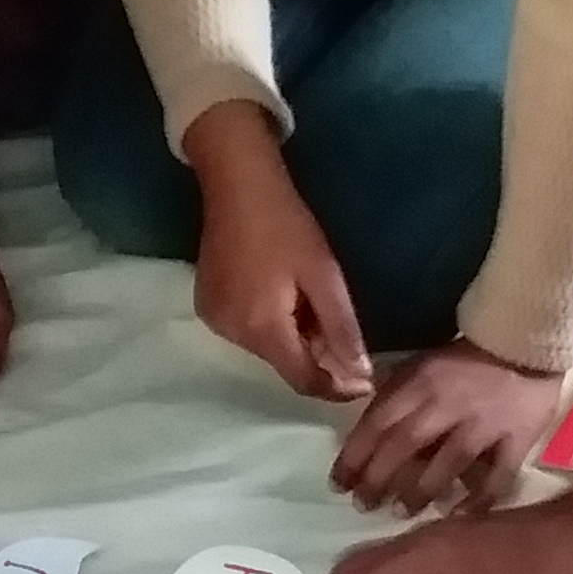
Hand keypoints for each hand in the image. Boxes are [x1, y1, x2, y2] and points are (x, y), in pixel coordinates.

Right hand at [182, 106, 369, 401]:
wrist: (238, 185)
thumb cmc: (286, 226)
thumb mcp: (323, 276)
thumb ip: (342, 329)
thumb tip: (361, 376)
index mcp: (262, 328)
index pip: (302, 380)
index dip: (335, 388)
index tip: (364, 382)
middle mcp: (232, 334)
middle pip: (284, 363)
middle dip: (316, 354)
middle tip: (337, 324)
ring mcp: (215, 320)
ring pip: (267, 347)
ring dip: (293, 337)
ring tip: (309, 302)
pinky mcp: (207, 306)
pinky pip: (248, 330)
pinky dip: (271, 324)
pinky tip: (282, 295)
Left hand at [333, 339, 563, 515]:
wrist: (529, 343)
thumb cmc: (469, 357)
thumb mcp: (423, 363)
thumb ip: (397, 392)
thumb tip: (366, 427)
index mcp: (421, 381)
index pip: (378, 422)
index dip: (354, 456)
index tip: (338, 483)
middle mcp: (448, 402)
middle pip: (405, 445)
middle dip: (378, 478)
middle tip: (363, 505)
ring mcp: (485, 423)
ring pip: (447, 463)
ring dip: (420, 491)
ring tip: (402, 512)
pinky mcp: (518, 438)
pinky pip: (498, 476)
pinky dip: (478, 499)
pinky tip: (458, 516)